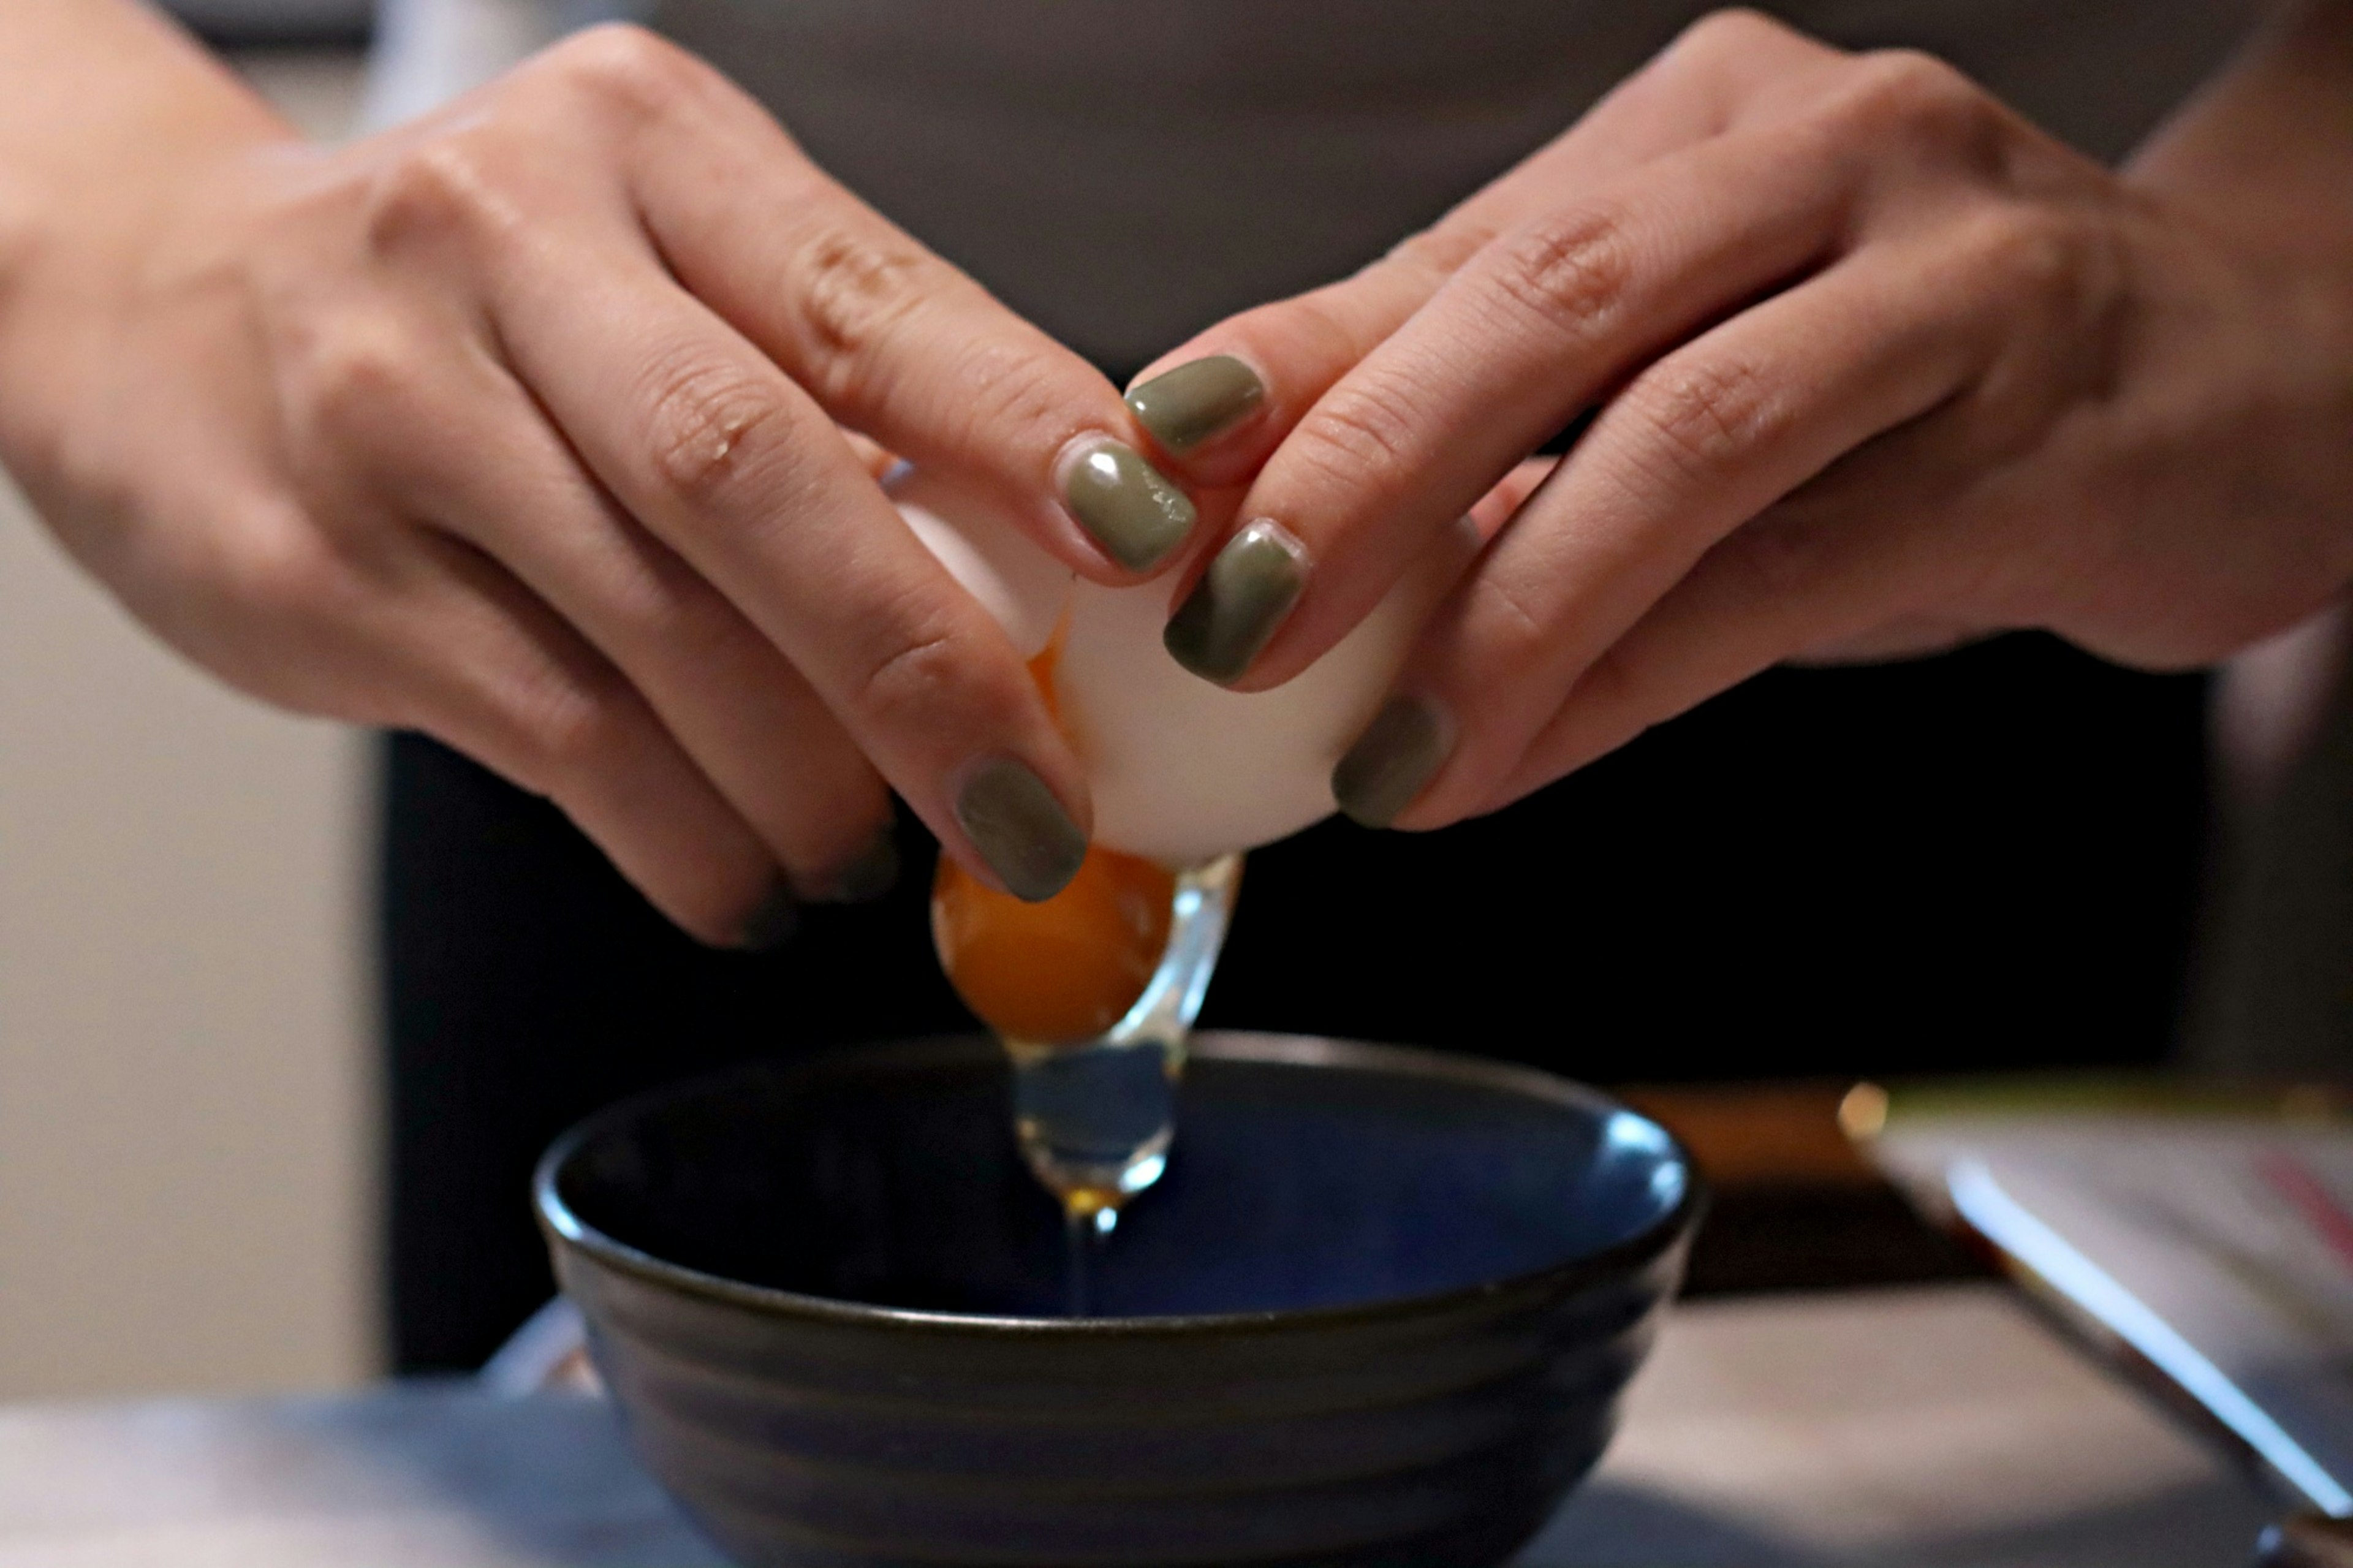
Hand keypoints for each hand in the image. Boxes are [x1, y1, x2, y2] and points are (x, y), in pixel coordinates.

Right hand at [0, 16, 1197, 938]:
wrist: (154, 304)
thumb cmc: (482, 302)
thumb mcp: (661, 260)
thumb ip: (839, 386)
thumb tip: (1056, 576)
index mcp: (647, 147)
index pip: (873, 302)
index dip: (1027, 436)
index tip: (1149, 555)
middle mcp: (505, 244)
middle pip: (759, 473)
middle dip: (929, 669)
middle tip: (1033, 809)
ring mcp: (392, 405)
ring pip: (658, 631)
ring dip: (806, 780)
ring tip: (872, 853)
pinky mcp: (317, 567)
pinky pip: (553, 735)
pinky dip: (680, 833)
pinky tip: (741, 877)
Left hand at [1120, 7, 2352, 829]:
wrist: (2240, 382)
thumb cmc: (1920, 387)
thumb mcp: (1697, 362)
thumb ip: (1509, 424)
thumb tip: (1266, 537)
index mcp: (1701, 125)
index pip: (1457, 249)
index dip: (1290, 365)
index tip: (1146, 478)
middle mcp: (1826, 155)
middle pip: (1559, 295)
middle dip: (1369, 467)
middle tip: (1228, 625)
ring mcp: (1952, 278)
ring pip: (1686, 434)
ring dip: (1504, 611)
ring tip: (1379, 758)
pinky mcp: (2046, 434)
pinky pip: (1797, 566)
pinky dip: (1634, 676)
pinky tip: (1520, 758)